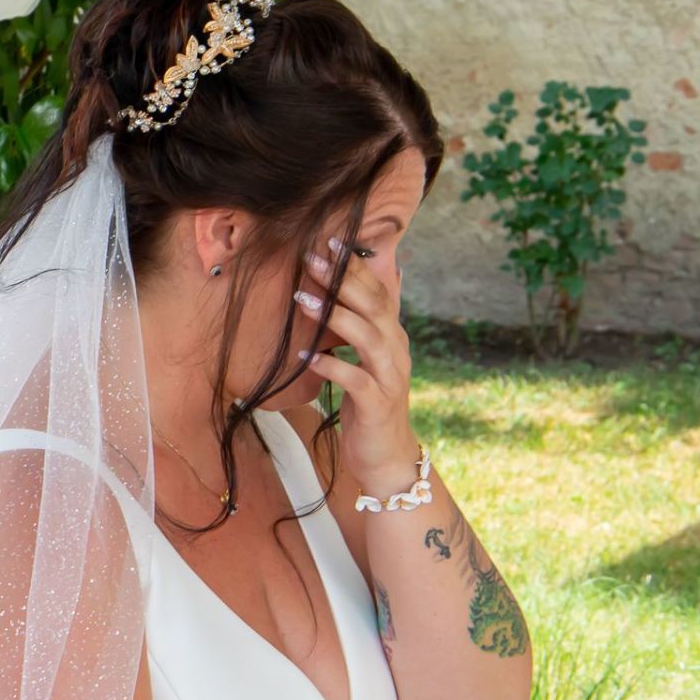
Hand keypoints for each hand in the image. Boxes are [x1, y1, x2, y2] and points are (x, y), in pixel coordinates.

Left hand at [294, 239, 419, 497]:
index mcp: (391, 336)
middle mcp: (395, 350)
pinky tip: (310, 359)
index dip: (355, 267)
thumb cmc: (370, 404)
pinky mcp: (378, 404)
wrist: (386, 456)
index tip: (328, 243)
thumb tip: (366, 282)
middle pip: (374, 306)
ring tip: (304, 300)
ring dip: (335, 316)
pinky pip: (356, 380)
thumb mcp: (367, 359)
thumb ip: (364, 325)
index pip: (377, 292)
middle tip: (310, 260)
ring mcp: (389, 377)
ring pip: (367, 338)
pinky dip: (334, 367)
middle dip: (343, 281)